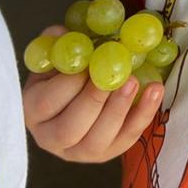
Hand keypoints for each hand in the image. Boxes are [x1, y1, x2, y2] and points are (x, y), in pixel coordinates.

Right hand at [23, 24, 163, 161]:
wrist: (79, 95)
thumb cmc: (63, 74)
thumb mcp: (55, 57)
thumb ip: (57, 44)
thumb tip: (63, 34)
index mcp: (33, 111)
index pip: (47, 103)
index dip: (69, 83)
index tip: (90, 62)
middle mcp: (51, 138)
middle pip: (70, 129)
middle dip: (95, 101)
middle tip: (116, 76)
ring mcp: (78, 152)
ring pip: (97, 142)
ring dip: (119, 110)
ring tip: (135, 82)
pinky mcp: (106, 154)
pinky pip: (125, 140)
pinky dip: (142, 116)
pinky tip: (154, 91)